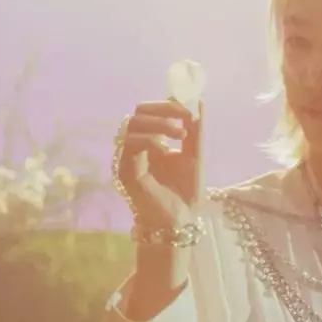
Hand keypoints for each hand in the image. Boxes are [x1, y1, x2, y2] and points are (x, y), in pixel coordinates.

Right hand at [113, 97, 204, 229]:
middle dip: (162, 109)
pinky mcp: (124, 172)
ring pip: (131, 125)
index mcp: (150, 140)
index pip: (148, 111)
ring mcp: (127, 158)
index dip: (166, 104)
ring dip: (158, 124)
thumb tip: (198, 101)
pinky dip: (149, 140)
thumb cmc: (185, 190)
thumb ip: (196, 129)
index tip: (189, 108)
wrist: (180, 220)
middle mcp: (135, 147)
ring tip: (181, 134)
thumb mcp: (195, 154)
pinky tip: (166, 148)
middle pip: (137, 112)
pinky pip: (129, 146)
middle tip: (185, 117)